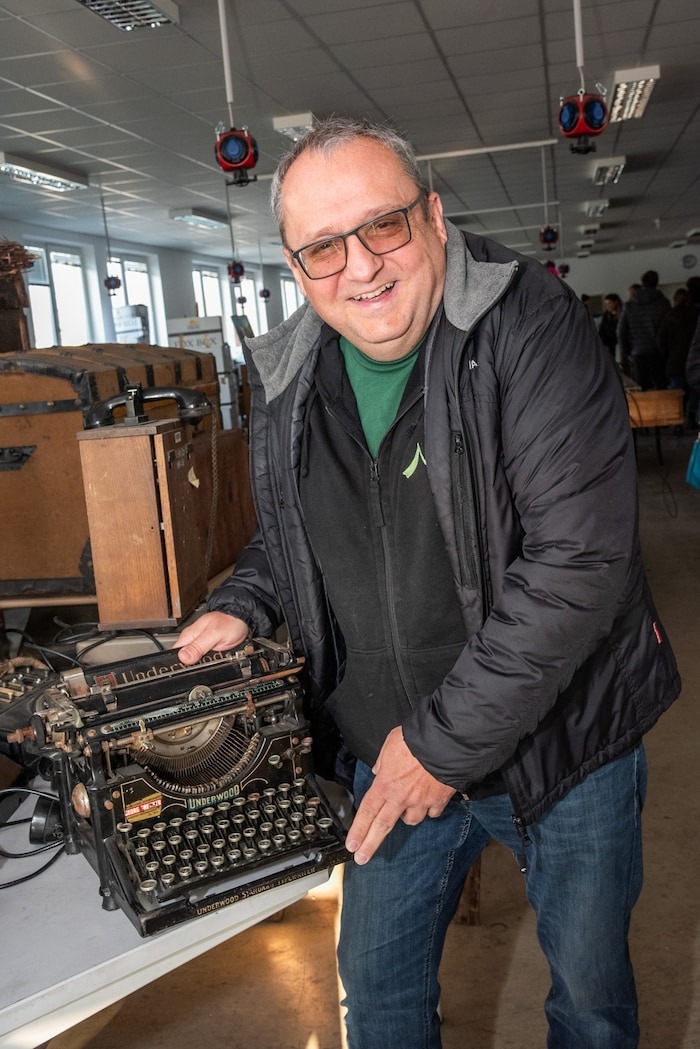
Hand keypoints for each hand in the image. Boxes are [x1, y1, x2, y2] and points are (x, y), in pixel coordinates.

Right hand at [176, 611, 248, 665]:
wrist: (241, 621)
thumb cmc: (229, 622)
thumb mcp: (213, 634)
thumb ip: (198, 646)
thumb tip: (183, 657)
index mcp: (188, 636)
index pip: (175, 653)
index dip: (178, 663)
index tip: (189, 667)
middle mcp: (193, 641)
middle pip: (185, 660)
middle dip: (192, 666)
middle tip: (205, 662)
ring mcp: (200, 647)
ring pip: (195, 663)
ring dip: (202, 666)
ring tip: (213, 659)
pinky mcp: (208, 651)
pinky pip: (205, 661)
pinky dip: (209, 664)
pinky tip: (215, 660)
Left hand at [345, 726, 454, 865]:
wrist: (445, 743)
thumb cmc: (416, 740)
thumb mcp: (390, 745)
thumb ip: (382, 762)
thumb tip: (378, 770)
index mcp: (386, 784)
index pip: (367, 811)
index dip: (358, 830)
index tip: (352, 845)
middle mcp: (401, 798)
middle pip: (383, 826)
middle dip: (370, 844)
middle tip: (362, 858)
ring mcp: (421, 802)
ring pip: (411, 820)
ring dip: (407, 816)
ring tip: (408, 805)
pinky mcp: (439, 801)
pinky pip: (432, 812)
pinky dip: (429, 809)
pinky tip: (429, 800)